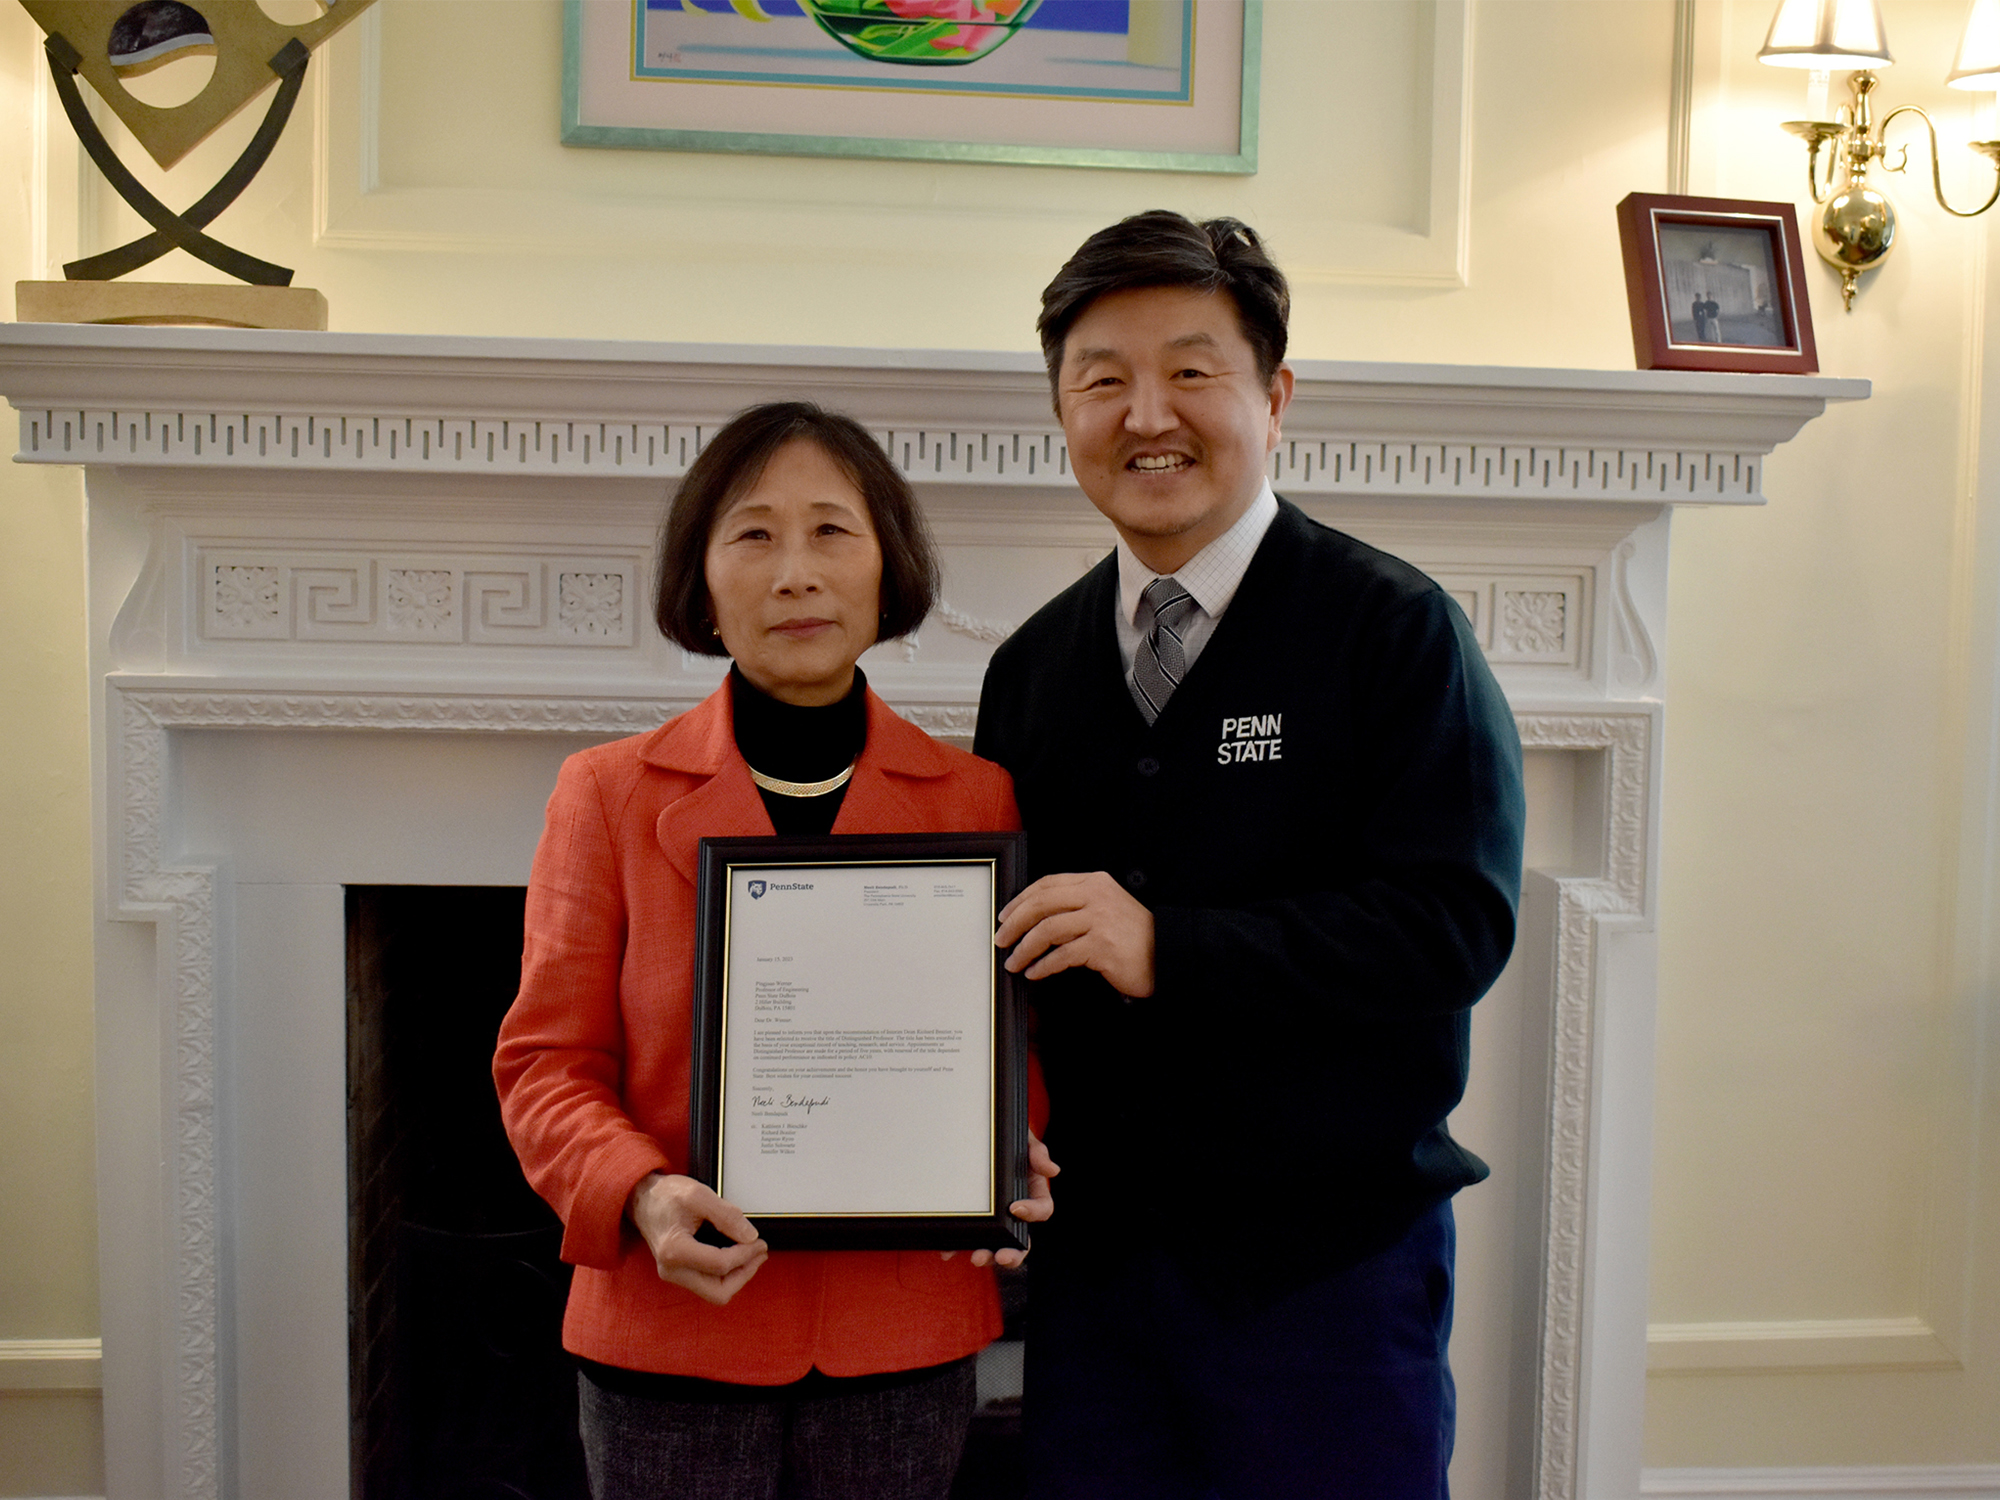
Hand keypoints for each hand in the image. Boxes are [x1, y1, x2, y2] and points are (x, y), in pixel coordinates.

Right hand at [628, 1172, 767, 1305]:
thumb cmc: (666, 1195)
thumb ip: (727, 1215)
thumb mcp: (699, 1195)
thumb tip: (750, 1237)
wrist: (642, 1198)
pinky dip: (726, 1273)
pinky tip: (737, 1256)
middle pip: (718, 1292)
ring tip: (753, 1255)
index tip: (759, 1241)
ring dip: (737, 1276)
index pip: (720, 1264)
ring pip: (714, 1292)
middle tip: (760, 1253)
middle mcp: (671, 1270)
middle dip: (744, 1274)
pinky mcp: (678, 1273)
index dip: (745, 1254)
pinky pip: (708, 1284)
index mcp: (674, 1251)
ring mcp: (673, 1274)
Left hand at [961, 1133, 1059, 1268]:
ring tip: (976, 1258)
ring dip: (987, 1254)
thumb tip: (1053, 1170)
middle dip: (1013, 1253)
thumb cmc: (1004, 1136)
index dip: (1032, 1212)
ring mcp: (994, 1217)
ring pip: (996, 1244)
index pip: (1042, 1209)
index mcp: (1032, 1191)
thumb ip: (1037, 1151)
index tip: (1015, 1209)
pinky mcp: (973, 1218)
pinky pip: (968, 1236)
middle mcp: (1015, 1210)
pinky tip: (948, 1251)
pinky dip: (958, 1245)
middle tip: (1002, 1257)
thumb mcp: (1022, 1138)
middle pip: (1021, 1240)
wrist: (975, 1129)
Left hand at [994, 871, 1154, 997]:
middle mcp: (1096, 896)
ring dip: (1024, 949)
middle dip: (1015, 923)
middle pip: (1041, 904)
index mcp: (1094, 883)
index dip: (1020, 900)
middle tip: (1001, 940)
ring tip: (1013, 962)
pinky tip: (1035, 973)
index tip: (1005, 915)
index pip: (1047, 884)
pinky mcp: (1102, 946)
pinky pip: (1062, 956)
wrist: (1167, 954)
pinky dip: (1043, 966)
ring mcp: (1100, 920)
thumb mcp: (1107, 907)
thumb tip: (1034, 918)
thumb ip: (1077, 905)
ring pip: (1047, 930)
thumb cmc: (1133, 936)